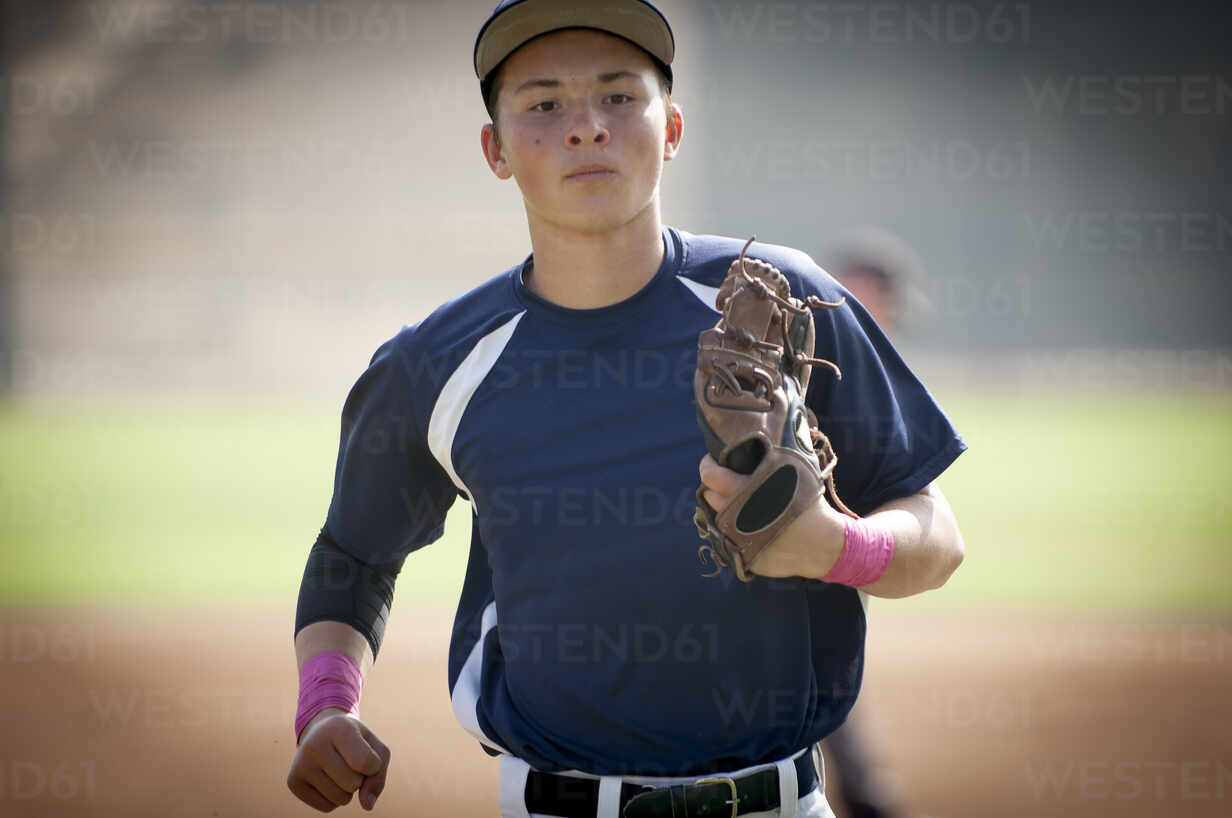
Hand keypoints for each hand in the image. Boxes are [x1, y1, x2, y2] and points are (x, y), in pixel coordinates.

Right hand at [287, 708, 389, 811]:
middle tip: (349, 761)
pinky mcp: (293, 782)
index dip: (374, 766)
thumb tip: (367, 806)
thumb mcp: (376, 749)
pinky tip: (327, 779)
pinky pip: (327, 807)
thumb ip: (378, 777)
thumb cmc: (356, 742)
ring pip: (341, 798)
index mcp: (339, 728)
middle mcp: (315, 744)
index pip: (366, 763)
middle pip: (353, 783)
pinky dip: (334, 799)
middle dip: (359, 778)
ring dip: (347, 790)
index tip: (365, 752)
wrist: (323, 732)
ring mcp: (301, 764)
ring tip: (338, 769)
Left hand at [698, 454, 846, 578]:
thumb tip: (753, 443)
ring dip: (721, 508)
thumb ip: (768, 463)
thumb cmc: (809, 504)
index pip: (710, 475)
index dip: (708, 466)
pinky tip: (744, 522)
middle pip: (709, 496)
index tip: (712, 461)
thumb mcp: (791, 476)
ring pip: (715, 517)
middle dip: (713, 487)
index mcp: (746, 490)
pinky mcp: (741, 554)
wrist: (823, 544)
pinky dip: (731, 529)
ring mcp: (737, 536)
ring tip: (735, 502)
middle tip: (723, 482)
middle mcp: (736, 513)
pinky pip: (726, 537)